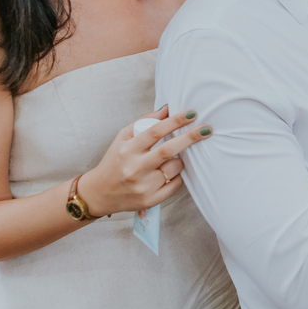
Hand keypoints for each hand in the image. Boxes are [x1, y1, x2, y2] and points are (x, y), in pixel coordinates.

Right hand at [78, 106, 211, 217]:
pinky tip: (169, 172)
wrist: (100, 193)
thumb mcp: (123, 138)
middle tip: (207, 129)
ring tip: (175, 158)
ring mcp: (143, 186)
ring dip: (182, 159)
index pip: (155, 132)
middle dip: (190, 138)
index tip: (193, 113)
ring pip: (175, 168)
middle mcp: (135, 168)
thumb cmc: (115, 160)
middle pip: (168, 150)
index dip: (175, 121)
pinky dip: (177, 175)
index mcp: (127, 150)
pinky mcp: (150, 200)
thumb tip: (169, 108)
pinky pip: (175, 184)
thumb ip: (145, 122)